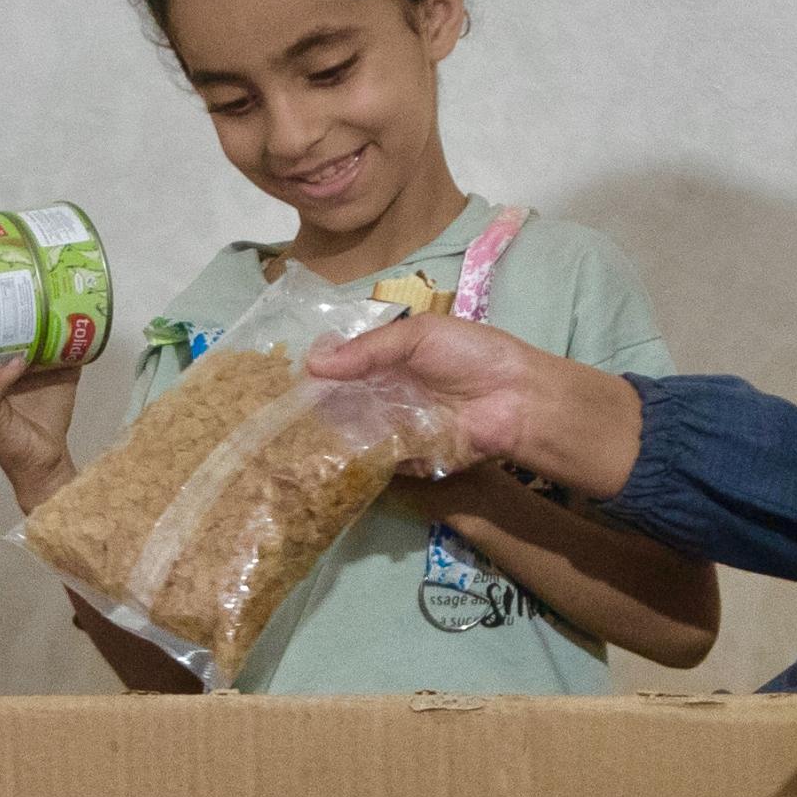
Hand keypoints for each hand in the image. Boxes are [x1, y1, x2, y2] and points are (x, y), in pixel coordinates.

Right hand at [303, 314, 575, 480]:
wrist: (516, 401)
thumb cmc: (473, 356)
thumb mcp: (419, 335)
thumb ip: (368, 349)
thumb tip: (313, 364)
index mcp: (389, 360)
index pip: (343, 366)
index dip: (318, 373)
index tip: (284, 381)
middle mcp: (387, 394)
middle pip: (341, 403)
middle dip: (315, 409)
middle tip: (280, 417)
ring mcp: (395, 428)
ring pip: (352, 434)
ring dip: (328, 437)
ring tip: (291, 442)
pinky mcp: (407, 459)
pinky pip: (375, 461)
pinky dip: (355, 461)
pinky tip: (325, 460)